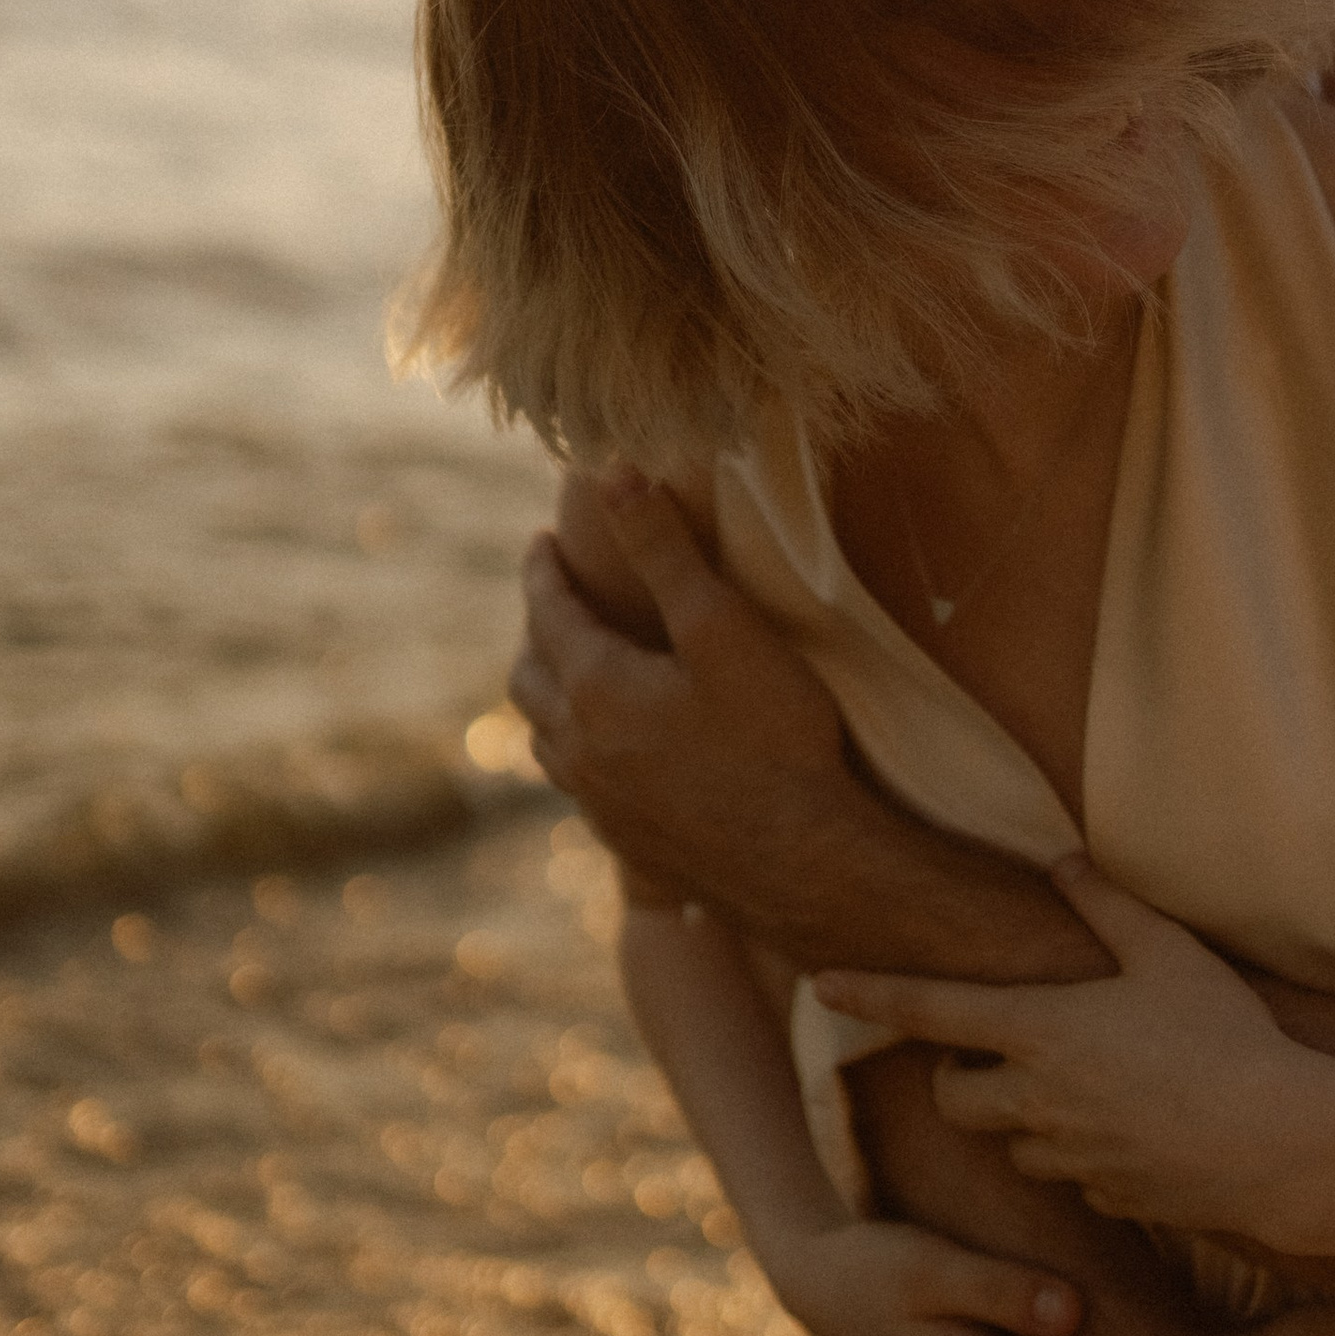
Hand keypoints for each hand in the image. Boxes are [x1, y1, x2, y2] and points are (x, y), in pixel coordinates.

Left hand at [510, 473, 849, 900]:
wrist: (805, 865)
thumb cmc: (772, 737)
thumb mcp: (721, 627)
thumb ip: (663, 548)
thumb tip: (612, 471)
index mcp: (593, 688)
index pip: (548, 612)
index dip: (543, 570)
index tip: (539, 542)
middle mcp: (579, 749)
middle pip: (529, 678)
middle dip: (536, 631)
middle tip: (551, 601)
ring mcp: (599, 804)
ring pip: (545, 739)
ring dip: (547, 696)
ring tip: (566, 673)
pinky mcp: (628, 844)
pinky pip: (577, 786)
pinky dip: (576, 749)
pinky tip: (609, 754)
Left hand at [820, 857, 1325, 1237]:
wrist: (1279, 1147)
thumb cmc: (1227, 1038)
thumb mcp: (1168, 954)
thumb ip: (1107, 905)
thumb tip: (1062, 861)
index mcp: (1040, 1029)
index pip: (929, 1009)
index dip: (871, 994)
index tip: (823, 984)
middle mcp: (1037, 1099)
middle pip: (954, 1097)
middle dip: (957, 1078)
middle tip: (992, 1052)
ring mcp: (1069, 1157)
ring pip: (1011, 1146)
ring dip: (1021, 1121)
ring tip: (1077, 1091)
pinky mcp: (1105, 1199)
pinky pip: (1072, 1179)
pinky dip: (1082, 1157)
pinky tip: (1134, 1135)